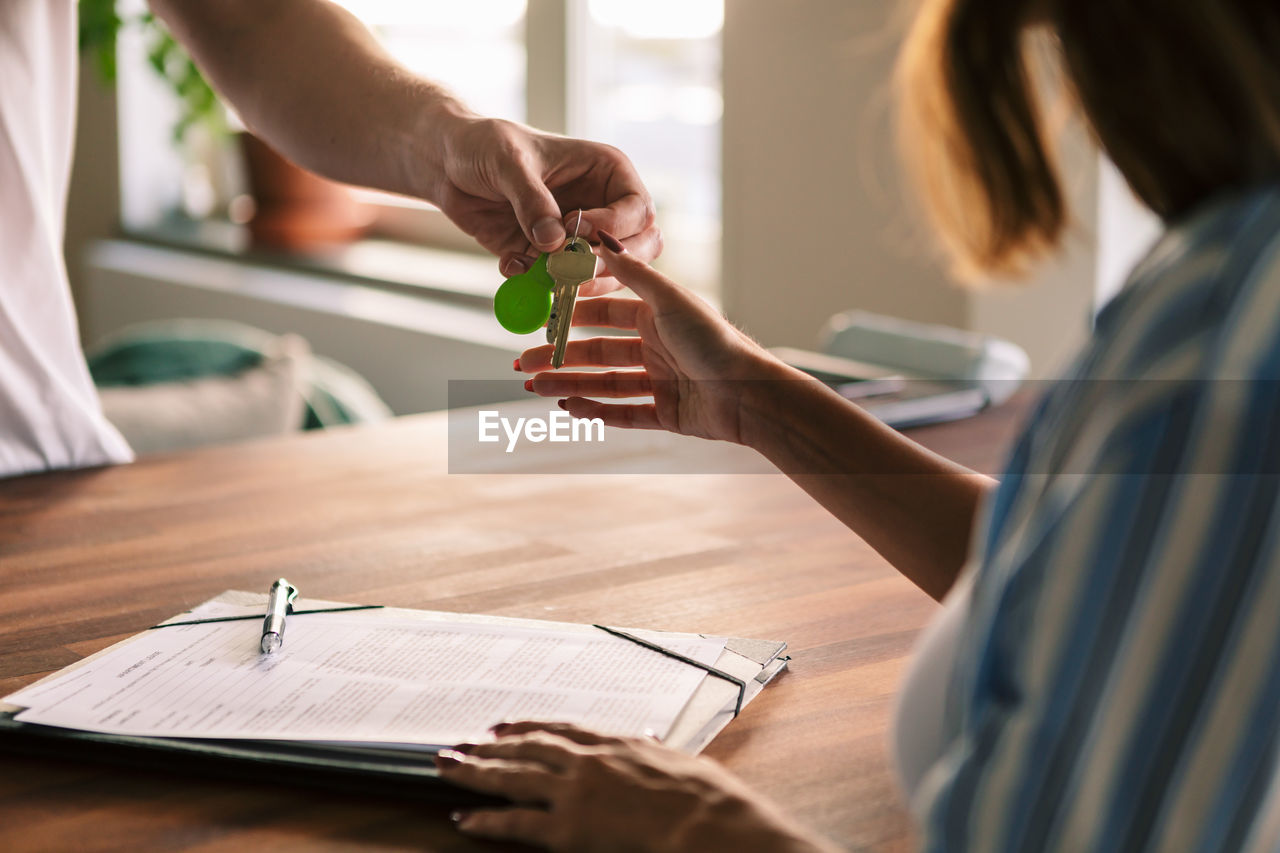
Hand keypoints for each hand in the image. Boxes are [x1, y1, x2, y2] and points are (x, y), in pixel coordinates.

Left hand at [436, 117, 661, 292]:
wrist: (447, 163)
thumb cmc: (484, 144)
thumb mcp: (508, 162)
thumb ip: (532, 201)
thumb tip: (555, 242)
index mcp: (607, 173)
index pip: (638, 210)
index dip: (614, 226)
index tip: (577, 228)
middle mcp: (602, 207)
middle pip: (638, 249)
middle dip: (609, 264)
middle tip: (572, 269)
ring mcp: (578, 238)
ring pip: (606, 275)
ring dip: (577, 282)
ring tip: (541, 274)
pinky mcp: (550, 259)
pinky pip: (559, 284)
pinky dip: (538, 286)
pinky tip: (511, 266)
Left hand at [436, 721, 838, 852]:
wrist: (706, 822)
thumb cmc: (705, 798)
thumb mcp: (680, 761)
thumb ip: (654, 751)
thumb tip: (650, 742)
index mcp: (616, 742)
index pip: (560, 728)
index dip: (527, 726)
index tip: (504, 725)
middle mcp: (588, 761)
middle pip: (526, 747)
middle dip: (489, 745)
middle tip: (459, 743)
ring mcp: (574, 792)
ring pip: (512, 776)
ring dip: (475, 771)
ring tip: (446, 766)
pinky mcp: (568, 827)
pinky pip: (516, 822)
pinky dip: (487, 820)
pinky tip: (464, 818)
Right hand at [515, 231, 796, 442]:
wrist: (750, 394)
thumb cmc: (714, 341)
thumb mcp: (669, 300)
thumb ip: (633, 273)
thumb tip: (600, 237)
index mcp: (658, 318)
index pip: (605, 315)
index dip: (572, 318)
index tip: (541, 319)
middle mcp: (658, 348)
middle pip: (599, 353)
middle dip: (561, 357)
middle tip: (525, 362)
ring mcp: (661, 382)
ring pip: (606, 384)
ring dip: (570, 385)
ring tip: (536, 387)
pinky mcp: (667, 414)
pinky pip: (625, 413)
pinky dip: (597, 411)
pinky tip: (569, 408)